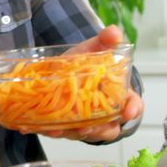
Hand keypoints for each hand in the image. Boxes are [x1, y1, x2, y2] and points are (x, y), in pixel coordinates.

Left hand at [39, 26, 142, 142]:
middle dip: (97, 130)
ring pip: (81, 134)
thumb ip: (105, 41)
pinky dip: (45, 130)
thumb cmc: (86, 63)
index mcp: (118, 96)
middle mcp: (104, 115)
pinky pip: (57, 132)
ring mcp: (84, 123)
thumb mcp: (95, 50)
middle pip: (107, 129)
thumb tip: (114, 32)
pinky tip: (32, 127)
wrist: (66, 71)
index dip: (133, 109)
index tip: (129, 111)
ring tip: (55, 130)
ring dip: (68, 133)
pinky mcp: (65, 126)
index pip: (133, 105)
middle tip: (86, 126)